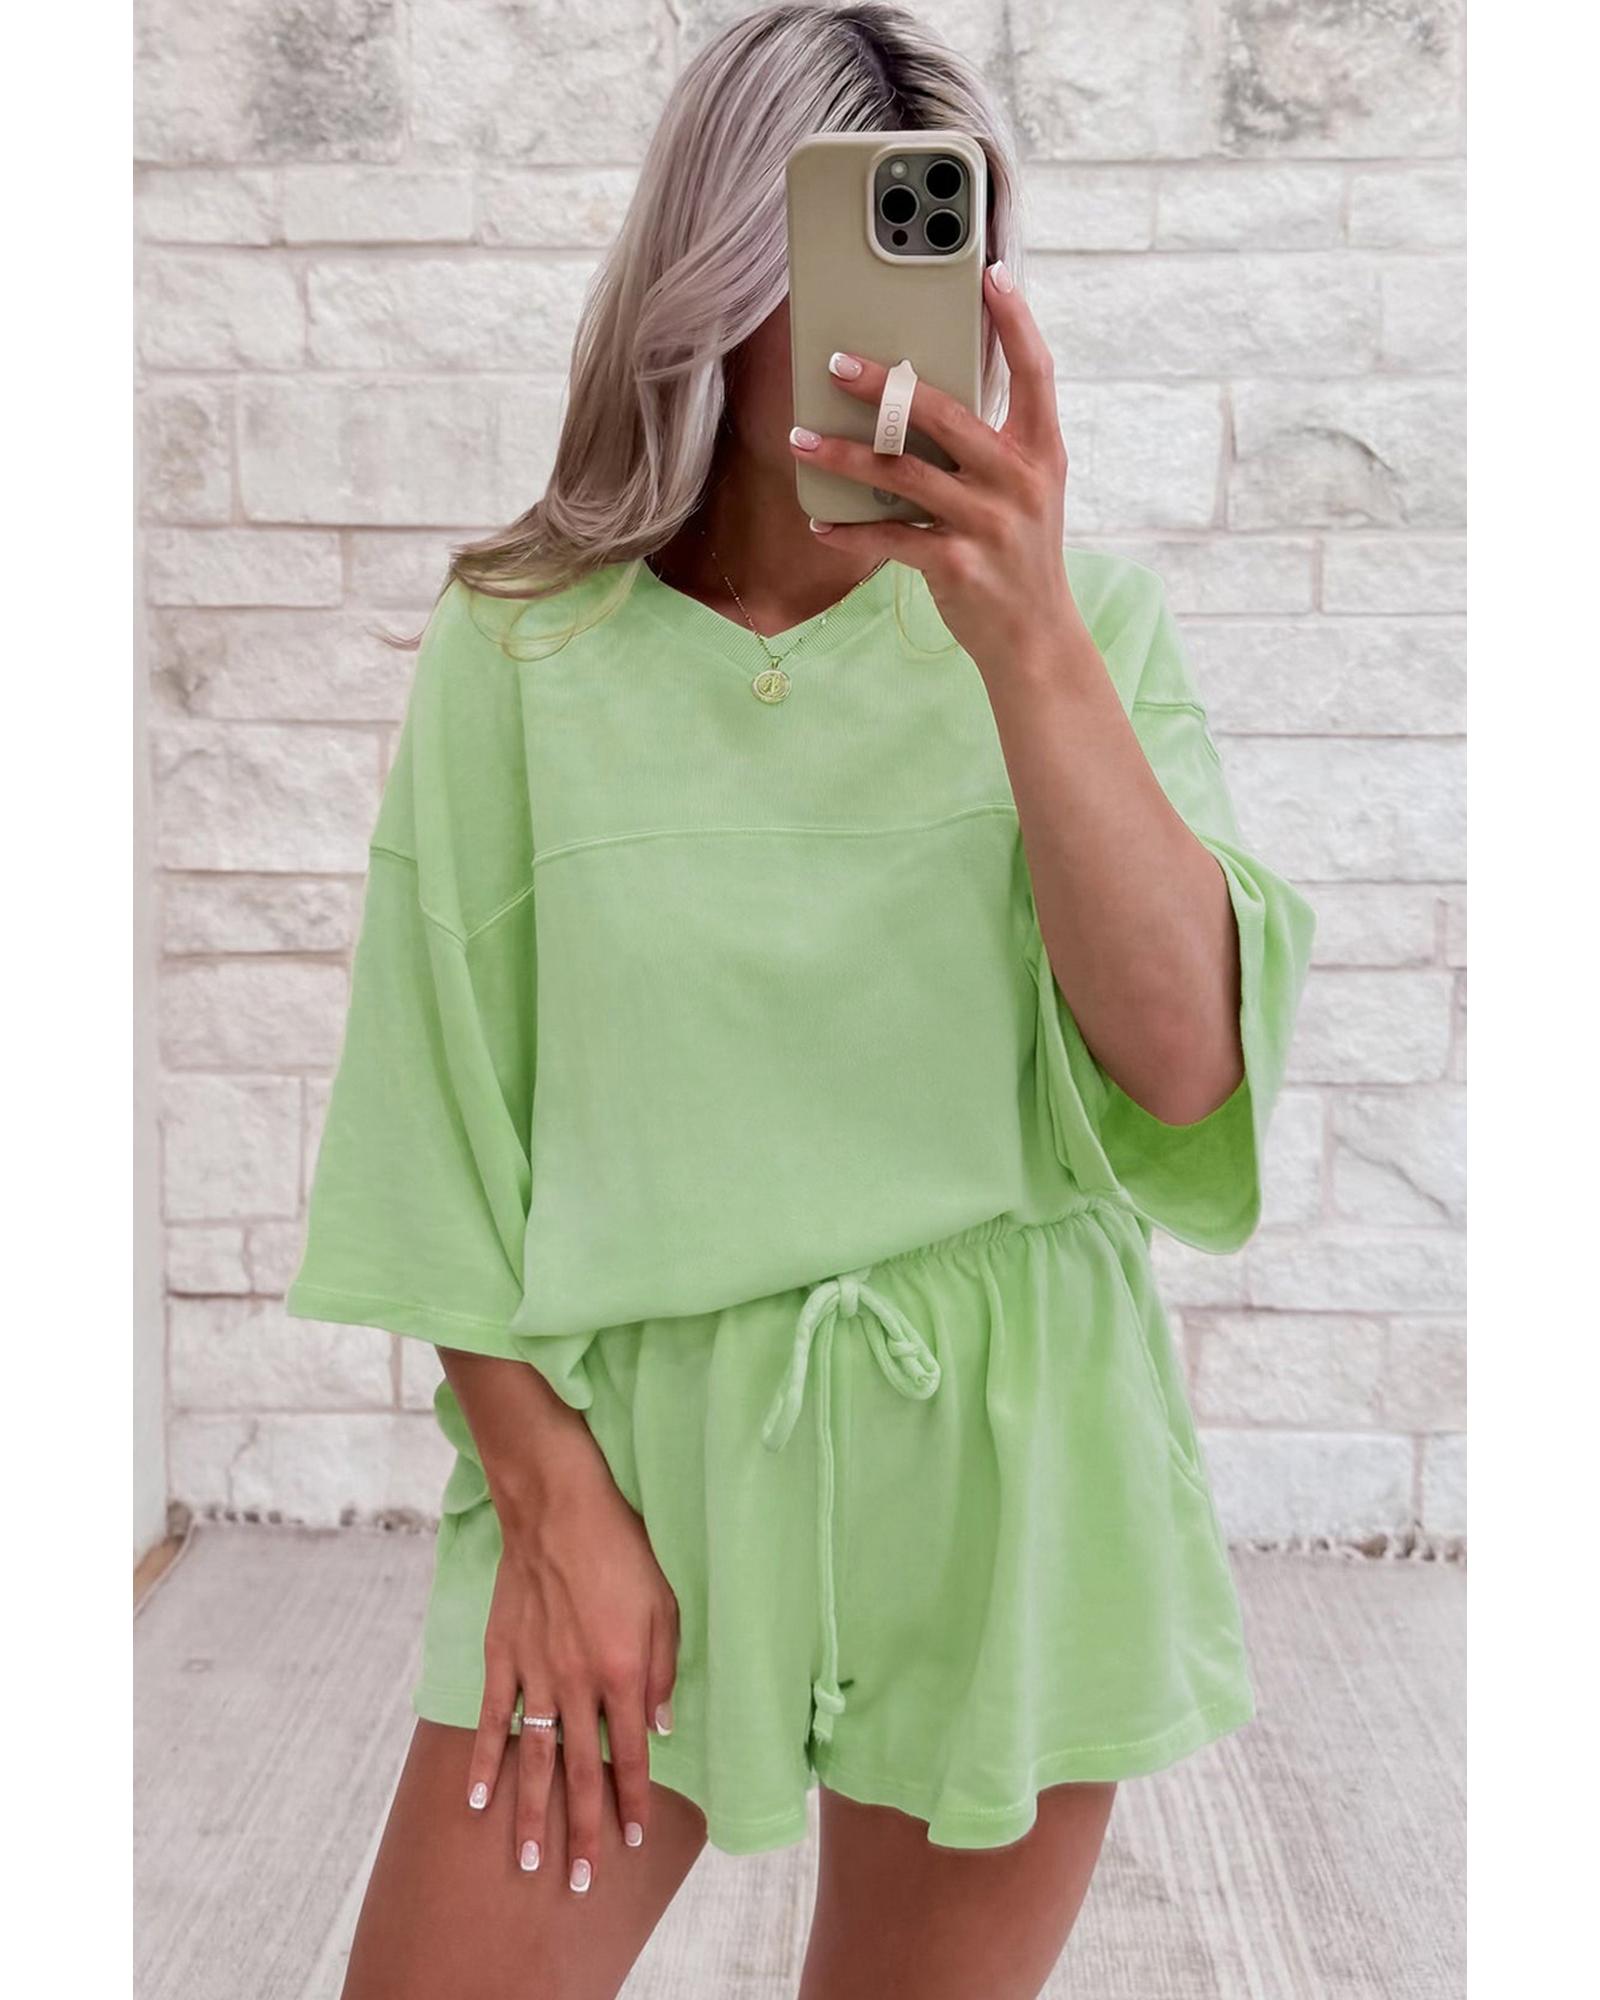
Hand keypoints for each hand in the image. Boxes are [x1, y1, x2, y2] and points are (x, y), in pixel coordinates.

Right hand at [465, 1453, 679, 1894]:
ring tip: (529, 1859)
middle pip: (581, 1771)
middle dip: (583, 1829)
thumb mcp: (666, 1604)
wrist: (557, 1505)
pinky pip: (493, 1719)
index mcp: (624, 1672)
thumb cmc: (621, 1548)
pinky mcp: (502, 1655)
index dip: (631, 1801)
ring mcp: (535, 1672)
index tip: (630, 1840)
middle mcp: (578, 1683)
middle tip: (580, 1880)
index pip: (630, 1755)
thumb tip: (660, 1727)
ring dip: (531, 1813)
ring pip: (534, 1757)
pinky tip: (477, 1799)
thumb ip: (663, 1669)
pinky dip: (485, 1760)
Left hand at [787, 260, 1083, 671]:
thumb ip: (992, 445)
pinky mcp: (957, 565)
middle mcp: (1019, 481)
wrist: (1035, 638)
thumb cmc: (1020, 555)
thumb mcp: (1027, 492)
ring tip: (801, 439)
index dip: (1016, 321)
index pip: (1037, 371)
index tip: (993, 275)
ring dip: (844, 455)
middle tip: (837, 363)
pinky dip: (848, 531)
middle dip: (886, 386)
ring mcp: (989, 524)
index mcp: (1042, 452)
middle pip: (946, 414)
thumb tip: (924, 398)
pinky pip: (889, 538)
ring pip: (904, 475)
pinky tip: (819, 521)